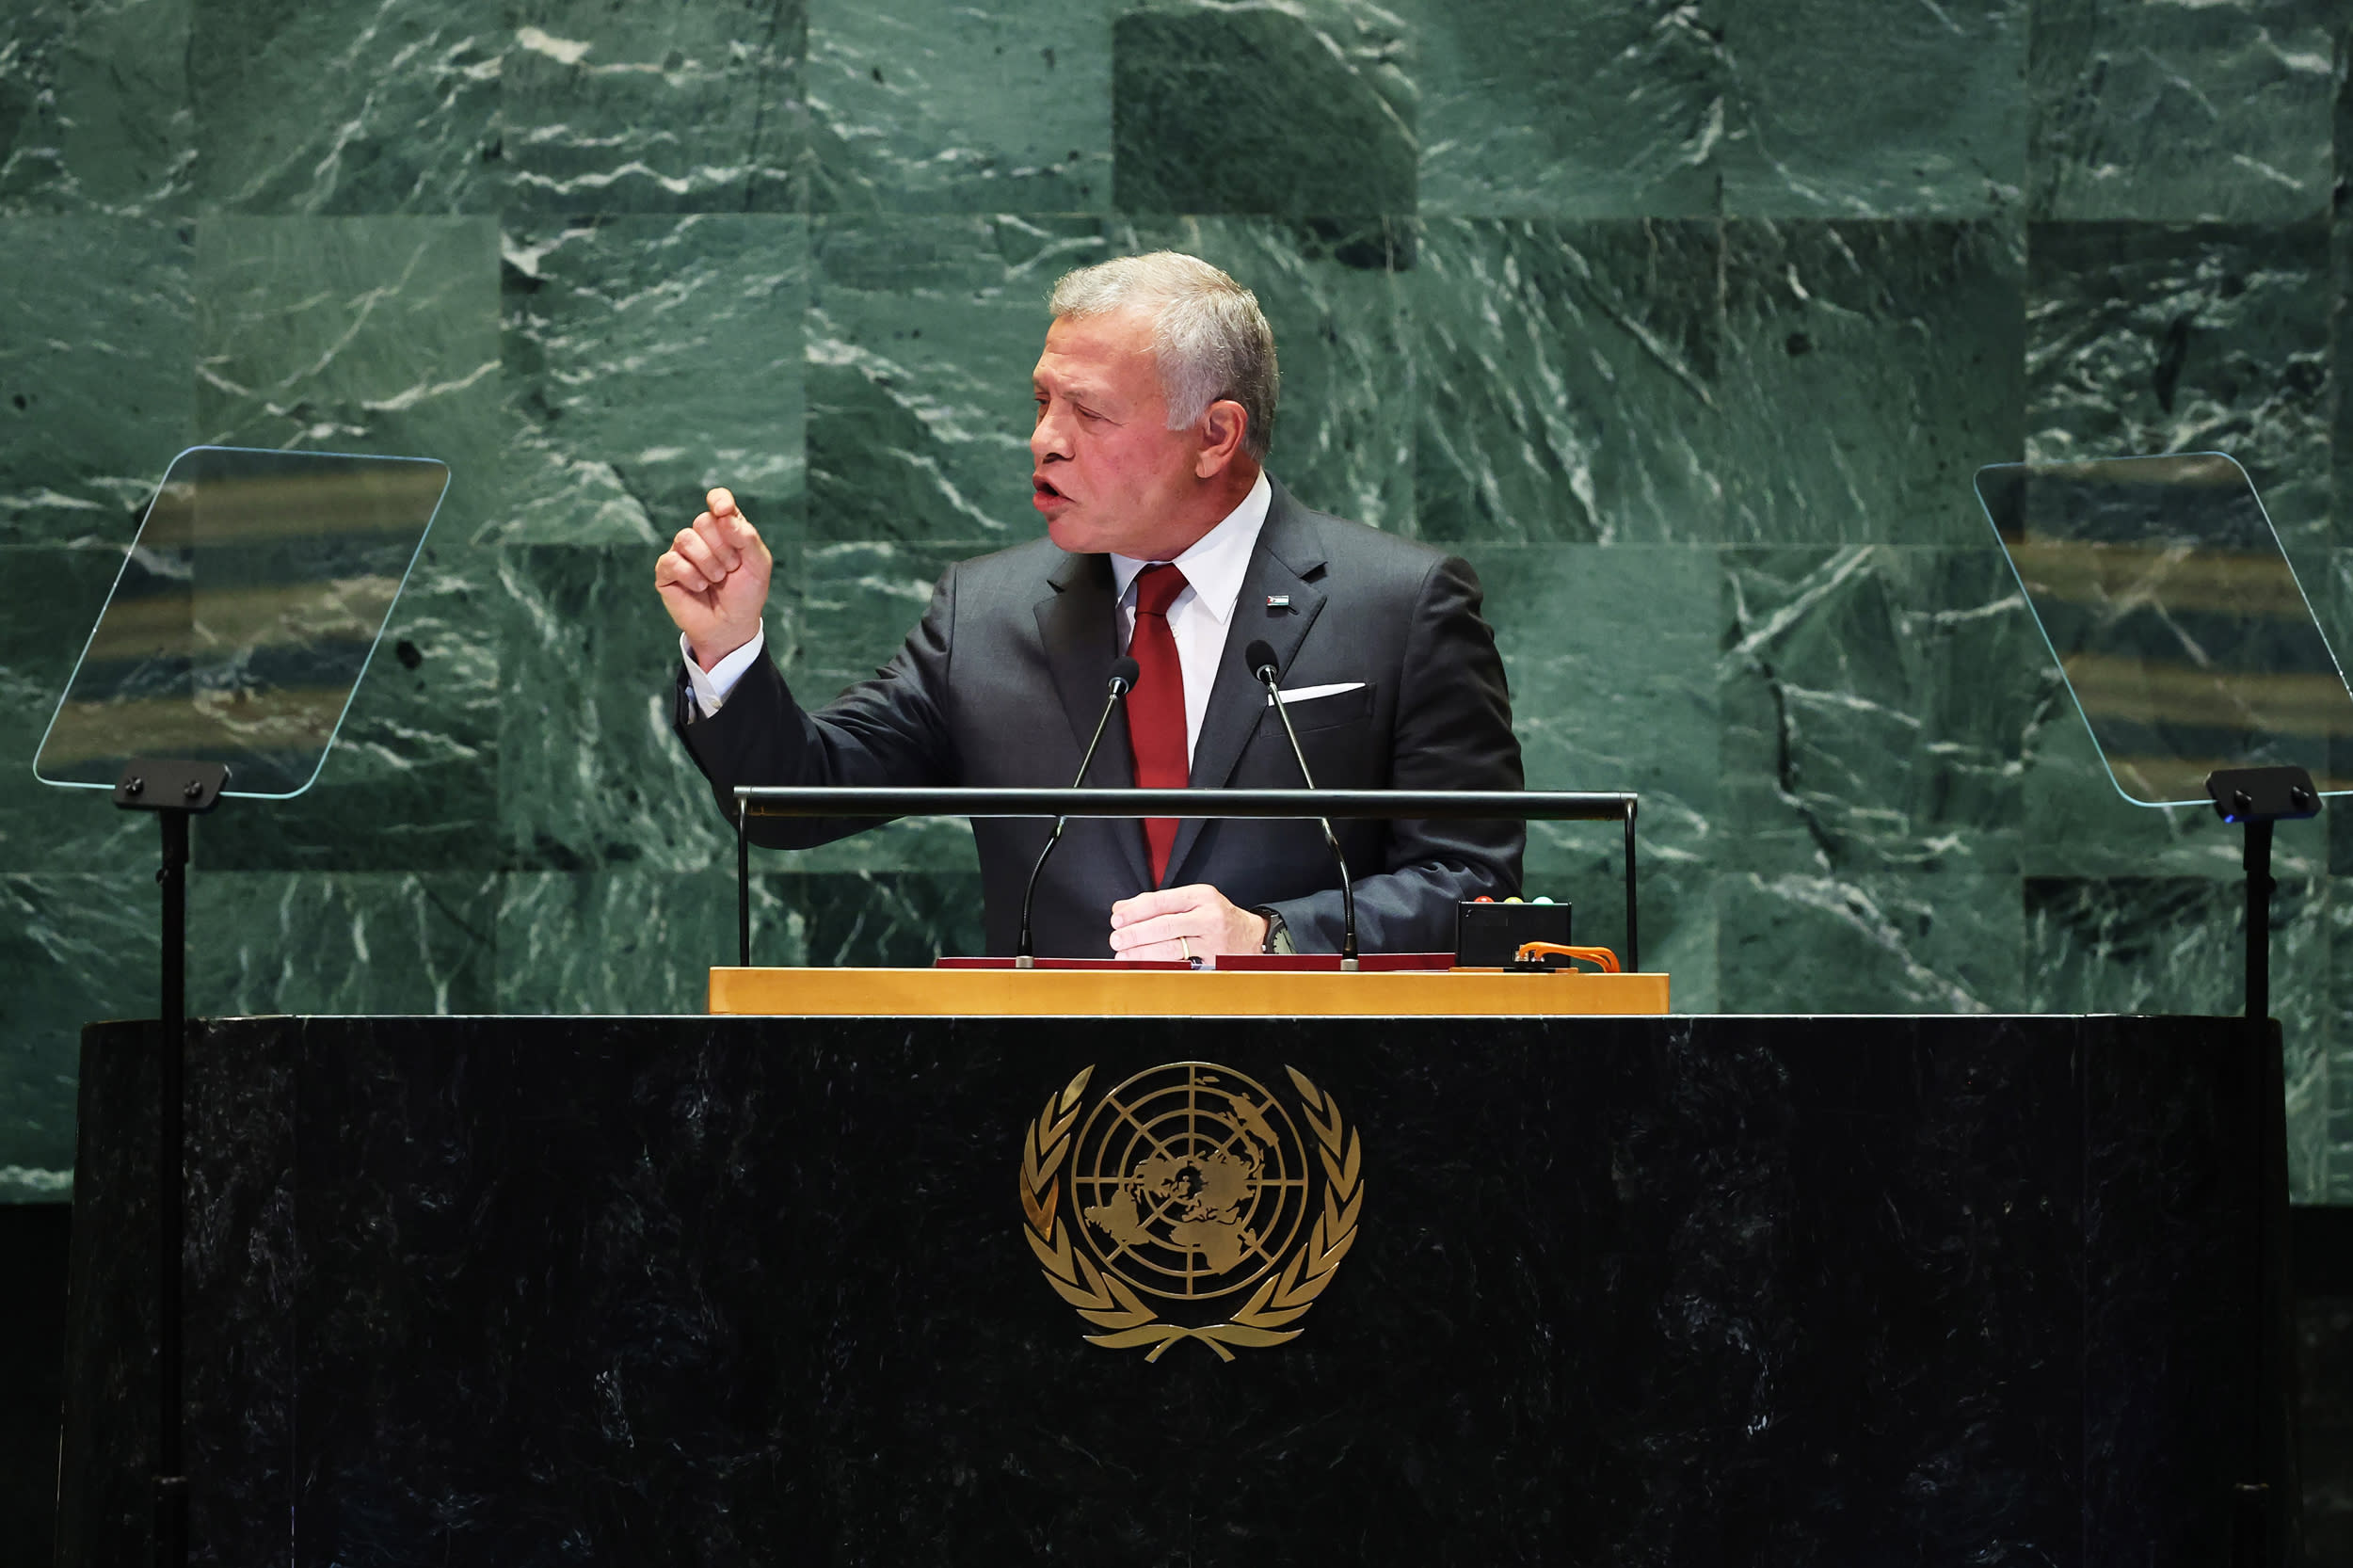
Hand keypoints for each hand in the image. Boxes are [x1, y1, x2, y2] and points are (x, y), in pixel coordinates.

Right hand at [656, 487, 772, 669]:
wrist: (731, 627)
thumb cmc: (746, 595)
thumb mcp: (758, 566)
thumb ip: (747, 538)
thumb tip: (724, 516)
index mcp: (726, 529)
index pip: (718, 501)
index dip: (719, 500)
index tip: (724, 511)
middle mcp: (702, 537)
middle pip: (703, 521)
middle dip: (722, 548)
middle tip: (730, 569)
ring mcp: (682, 553)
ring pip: (685, 538)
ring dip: (707, 562)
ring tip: (716, 580)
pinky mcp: (666, 571)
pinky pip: (671, 560)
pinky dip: (690, 575)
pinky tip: (700, 587)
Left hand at [1108, 884, 1269, 960]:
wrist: (1251, 937)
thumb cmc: (1215, 916)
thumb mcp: (1191, 901)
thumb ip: (1157, 903)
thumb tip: (1121, 908)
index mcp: (1200, 895)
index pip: (1161, 901)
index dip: (1136, 911)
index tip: (1117, 919)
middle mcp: (1208, 915)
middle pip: (1165, 924)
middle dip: (1136, 933)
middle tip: (1116, 939)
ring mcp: (1212, 939)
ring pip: (1171, 947)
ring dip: (1143, 952)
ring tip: (1124, 955)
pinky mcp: (1213, 960)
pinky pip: (1181, 963)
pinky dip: (1159, 965)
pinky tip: (1144, 965)